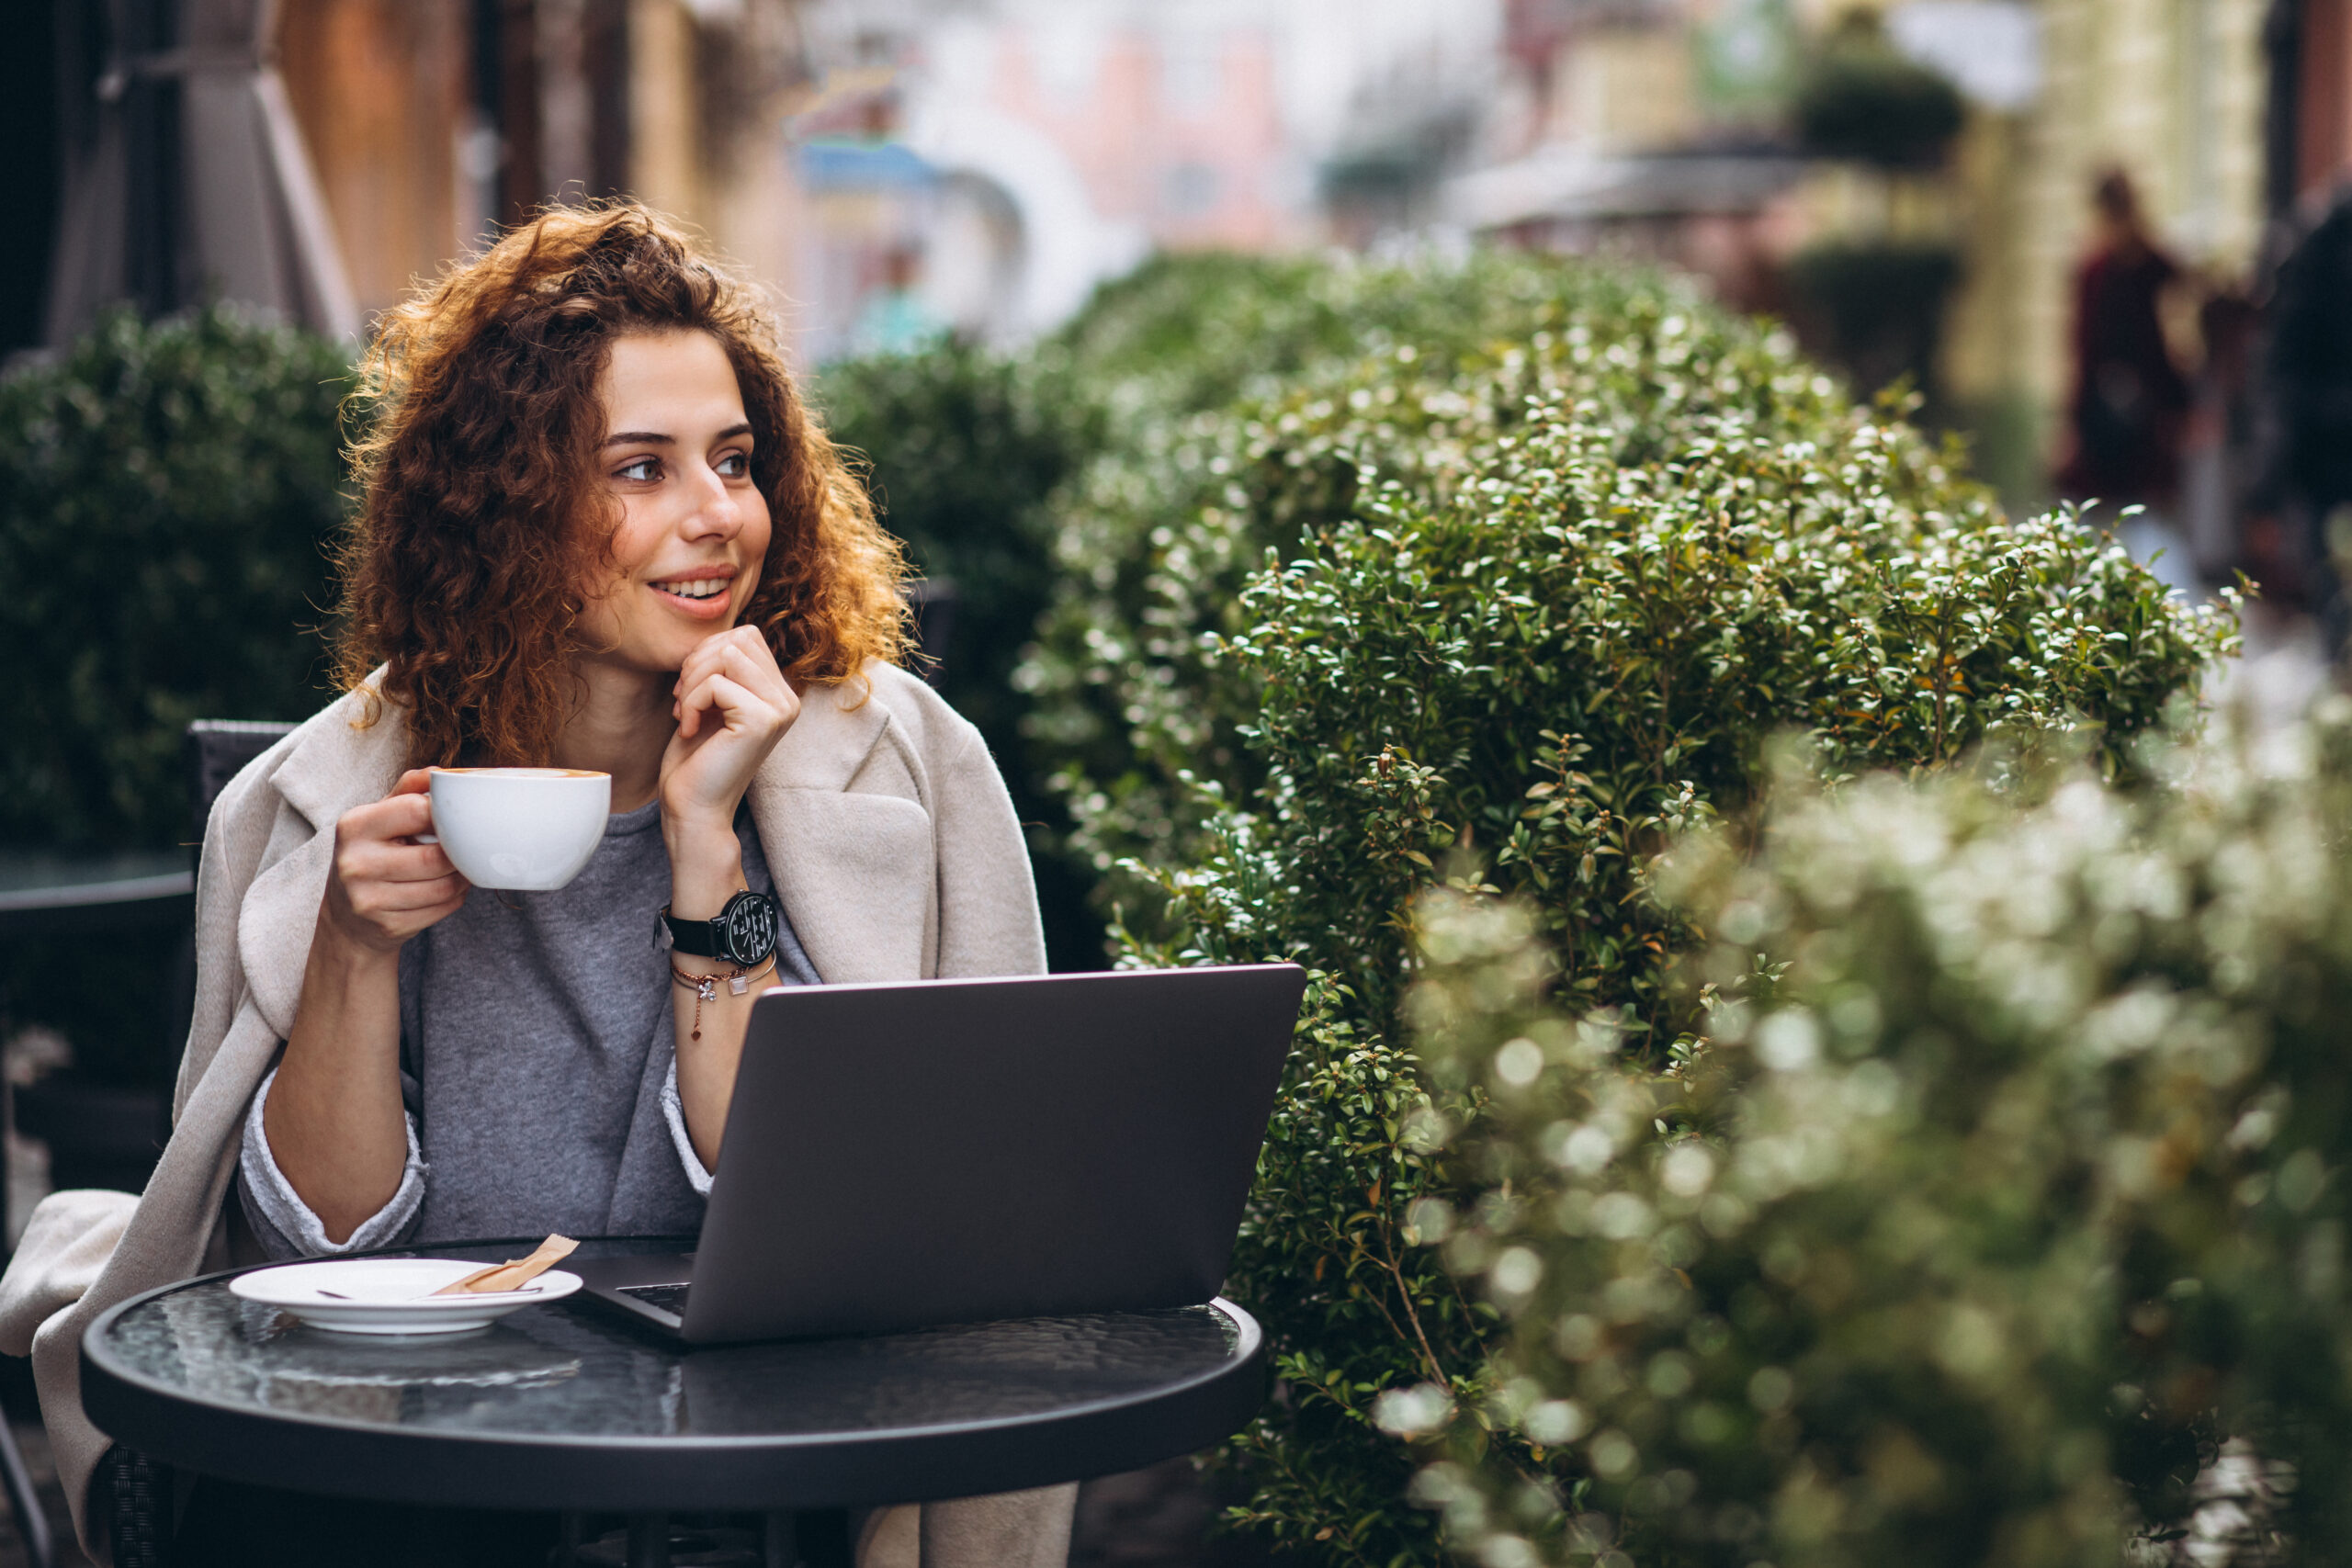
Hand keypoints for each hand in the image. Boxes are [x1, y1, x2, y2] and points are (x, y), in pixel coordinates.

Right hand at [320, 770, 468, 957]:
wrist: (347, 917)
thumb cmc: (371, 854)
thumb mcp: (379, 817)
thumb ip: (408, 790)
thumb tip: (441, 773)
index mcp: (354, 826)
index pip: (417, 810)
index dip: (445, 815)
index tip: (453, 818)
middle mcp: (355, 862)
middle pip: (436, 856)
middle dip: (458, 853)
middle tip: (465, 847)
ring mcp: (369, 899)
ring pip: (444, 886)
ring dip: (462, 877)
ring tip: (458, 868)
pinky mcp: (388, 925)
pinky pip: (443, 908)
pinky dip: (455, 897)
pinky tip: (447, 889)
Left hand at [660, 626, 798, 877]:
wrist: (693, 807)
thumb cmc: (695, 758)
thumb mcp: (710, 701)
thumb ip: (722, 668)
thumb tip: (718, 630)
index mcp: (779, 693)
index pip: (746, 636)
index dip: (707, 652)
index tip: (690, 689)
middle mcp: (788, 700)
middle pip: (739, 638)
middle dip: (698, 662)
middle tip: (683, 699)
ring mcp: (780, 710)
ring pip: (728, 654)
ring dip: (692, 681)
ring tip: (685, 712)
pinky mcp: (762, 721)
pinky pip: (716, 683)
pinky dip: (691, 702)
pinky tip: (689, 729)